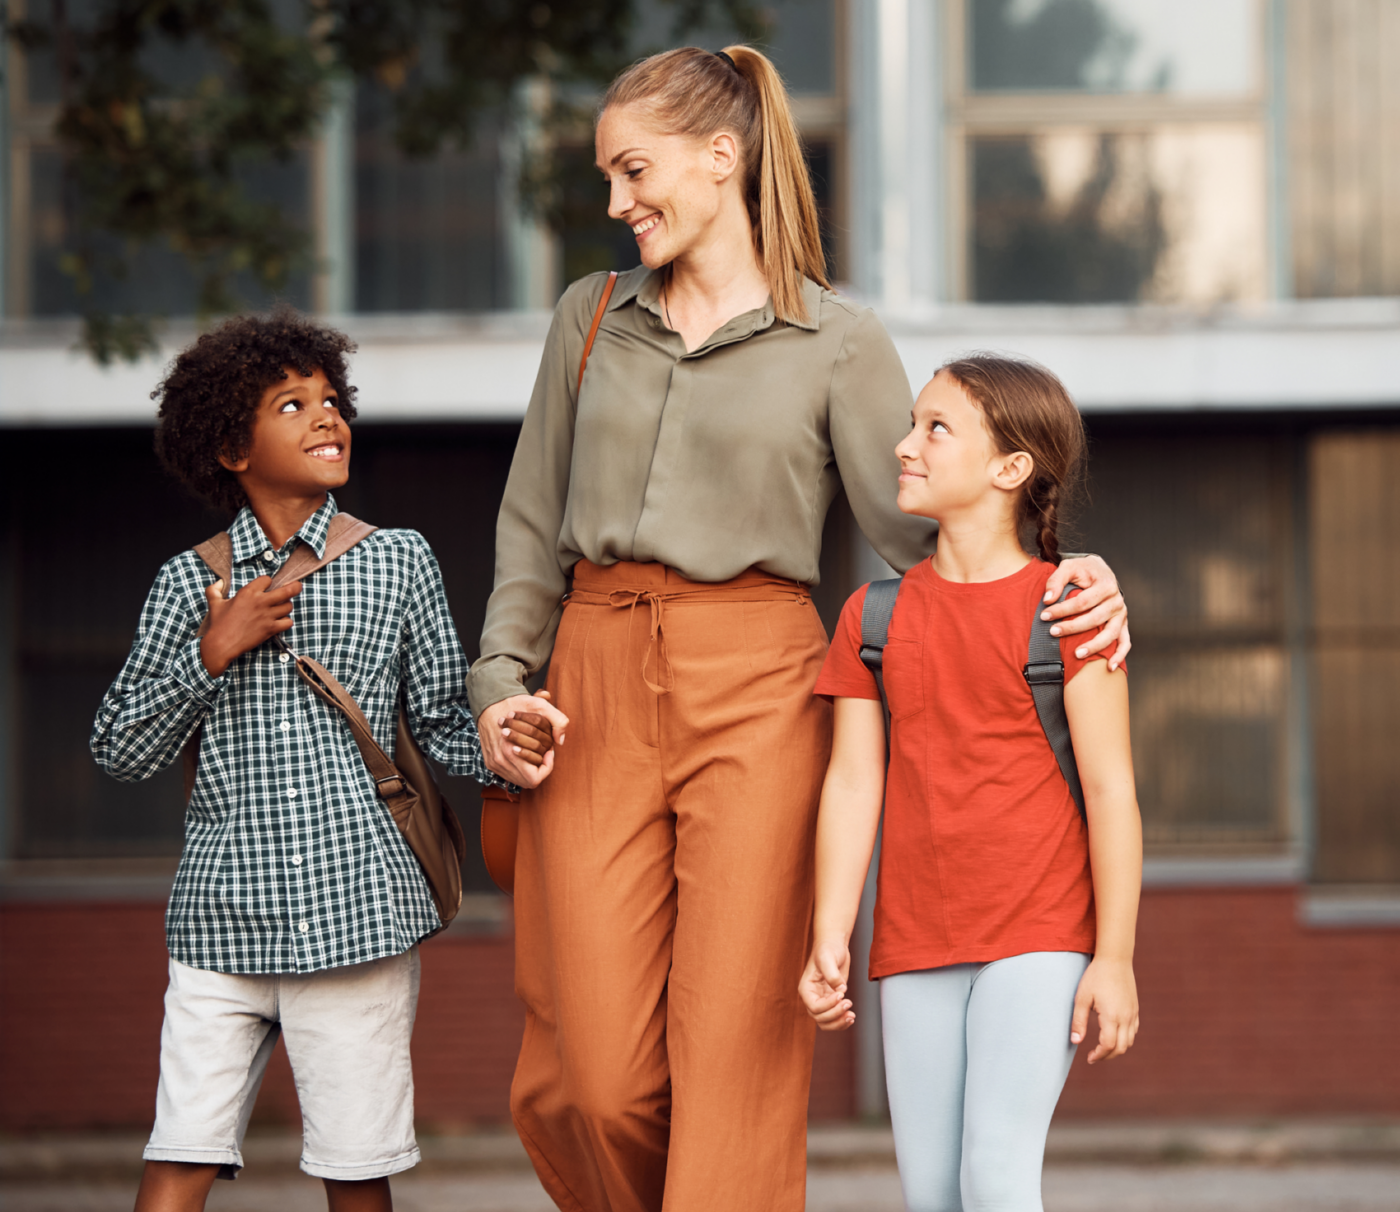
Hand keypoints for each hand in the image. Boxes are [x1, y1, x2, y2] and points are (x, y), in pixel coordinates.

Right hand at [200, 576, 301, 676]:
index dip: (267, 583)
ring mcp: (267, 616)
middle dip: (294, 587)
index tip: (267, 587)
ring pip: (288, 606)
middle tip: (297, 586)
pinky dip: (286, 622)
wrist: (221, 644)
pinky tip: (280, 622)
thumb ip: (214, 590)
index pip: (267, 579)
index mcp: (248, 593)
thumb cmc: (218, 624)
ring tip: (281, 609)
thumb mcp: (214, 603)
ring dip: (286, 607)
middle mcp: (260, 602)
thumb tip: (219, 582)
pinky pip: (288, 622)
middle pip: (287, 591)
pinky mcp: (271, 628)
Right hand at [480, 692, 569, 788]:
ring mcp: (494, 763)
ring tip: (534, 752)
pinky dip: (519, 767)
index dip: (546, 766)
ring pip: (518, 779)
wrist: (489, 702)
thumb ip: (557, 720)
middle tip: (543, 752)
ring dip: (529, 769)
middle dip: (539, 767)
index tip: (548, 751)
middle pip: (528, 781)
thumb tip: (560, 742)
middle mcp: (500, 760)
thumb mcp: (540, 706)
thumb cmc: (515, 704)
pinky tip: (523, 753)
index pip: (535, 778)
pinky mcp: (490, 762)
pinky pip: (508, 774)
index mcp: (511, 750)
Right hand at [798, 938, 855, 1030]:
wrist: (834, 945)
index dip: (829, 1005)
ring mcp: (822, 1000)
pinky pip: (834, 1018)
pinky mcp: (832, 1001)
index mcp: (806, 988)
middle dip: (835, 1014)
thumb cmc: (827, 949)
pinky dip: (842, 1022)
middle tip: (848, 1003)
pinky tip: (850, 1017)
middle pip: (820, 1017)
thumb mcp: (828, 958)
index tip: (841, 994)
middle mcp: (812, 997)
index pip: (814, 1007)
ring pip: (826, 1022)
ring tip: (851, 1016)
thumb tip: (840, 990)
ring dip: (838, 1022)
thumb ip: (832, 975)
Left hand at [1042, 555, 1130, 670]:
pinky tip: (1109, 667)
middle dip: (1073, 627)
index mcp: (1106, 585)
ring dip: (1095, 646)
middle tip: (1052, 632)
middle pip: (1095, 619)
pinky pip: (1125, 642)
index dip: (1062, 609)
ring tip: (1076, 655)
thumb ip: (1056, 580)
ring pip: (1111, 634)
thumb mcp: (1068, 567)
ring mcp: (1122, 614)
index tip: (1044, 615)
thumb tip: (1047, 599)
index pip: (1082, 601)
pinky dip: (1120, 655)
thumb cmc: (1082, 570)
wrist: (1100, 571)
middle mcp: (1117, 600)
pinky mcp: (1123, 624)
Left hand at [1070, 956, 1138, 1063]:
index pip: (1108, 1045)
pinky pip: (1133, 1031)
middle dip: (1107, 1056)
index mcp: (1112, 1016)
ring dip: (1117, 1049)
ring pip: (1129, 1041)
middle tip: (1094, 1057)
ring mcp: (1133, 1014)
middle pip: (1121, 1048)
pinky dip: (1124, 1039)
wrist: (1115, 959)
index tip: (1089, 1057)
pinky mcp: (1135, 1009)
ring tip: (1102, 1048)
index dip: (1099, 1055)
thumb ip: (1078, 1021)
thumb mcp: (1082, 998)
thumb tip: (1076, 1042)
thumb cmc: (1095, 977)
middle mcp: (1126, 1018)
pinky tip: (1113, 1035)